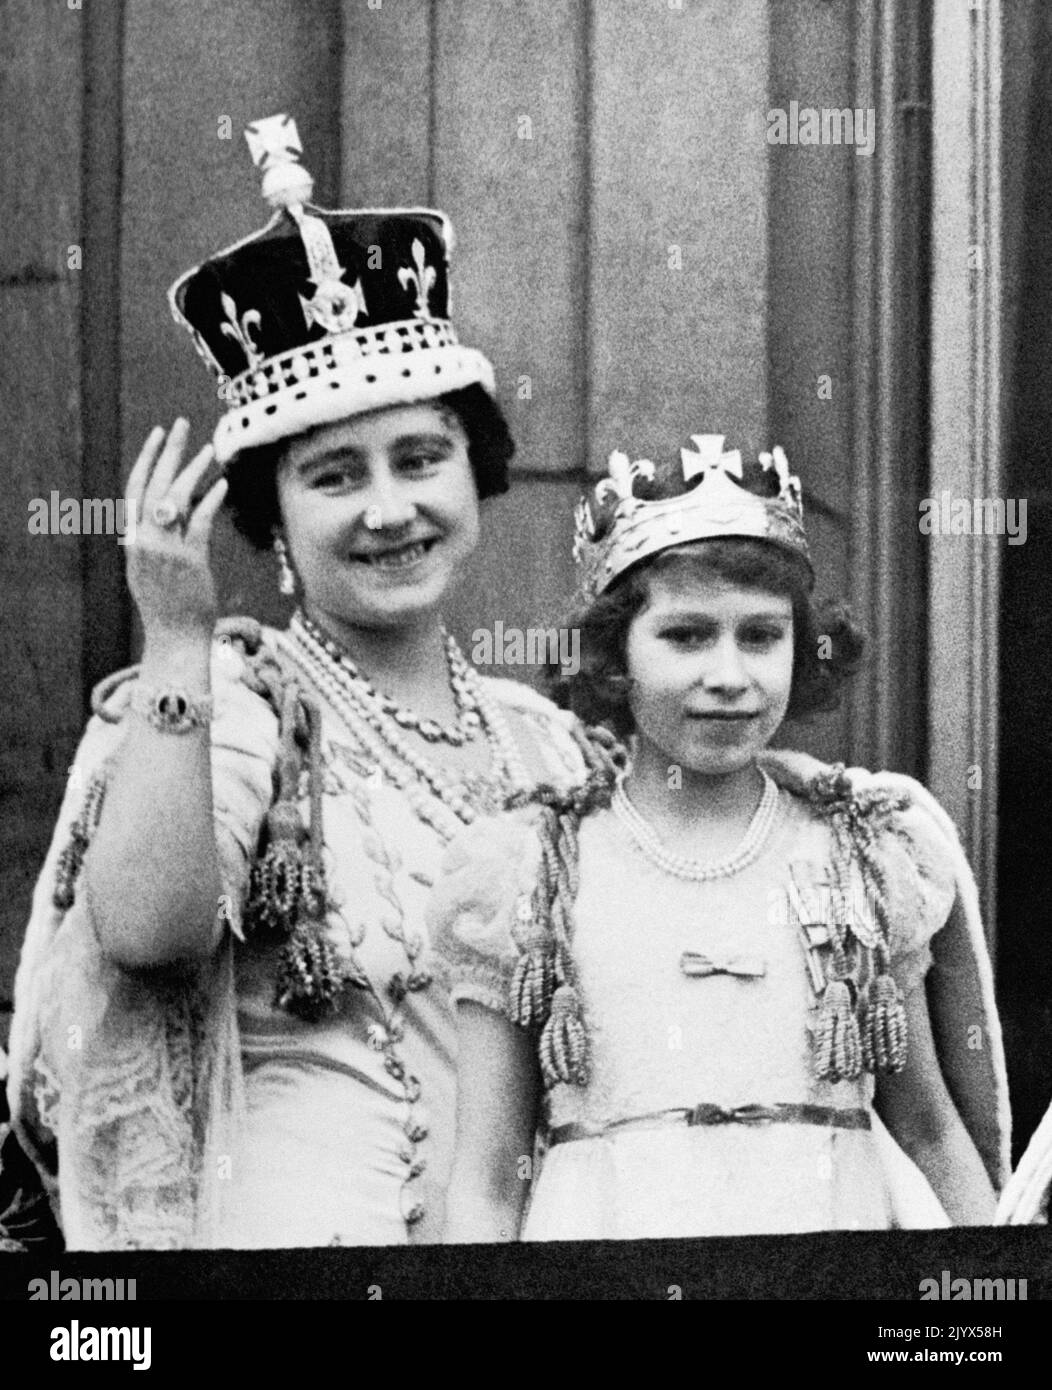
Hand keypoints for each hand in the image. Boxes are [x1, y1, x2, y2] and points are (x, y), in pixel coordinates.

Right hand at [124, 419, 227, 643]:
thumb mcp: (145, 570)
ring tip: (209, 450)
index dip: (146, 460)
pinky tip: (221, 485)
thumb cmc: (166, 605)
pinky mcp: (189, 561)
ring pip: (175, 499)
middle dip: (168, 451)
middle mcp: (145, 541)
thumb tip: (147, 522)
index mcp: (133, 541)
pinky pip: (199, 523)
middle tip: (181, 424)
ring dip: (192, 471)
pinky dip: (210, 501)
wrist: (174, 638)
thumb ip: (145, 543)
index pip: (135, 490)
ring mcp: (165, 551)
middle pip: (154, 485)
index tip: (157, 435)